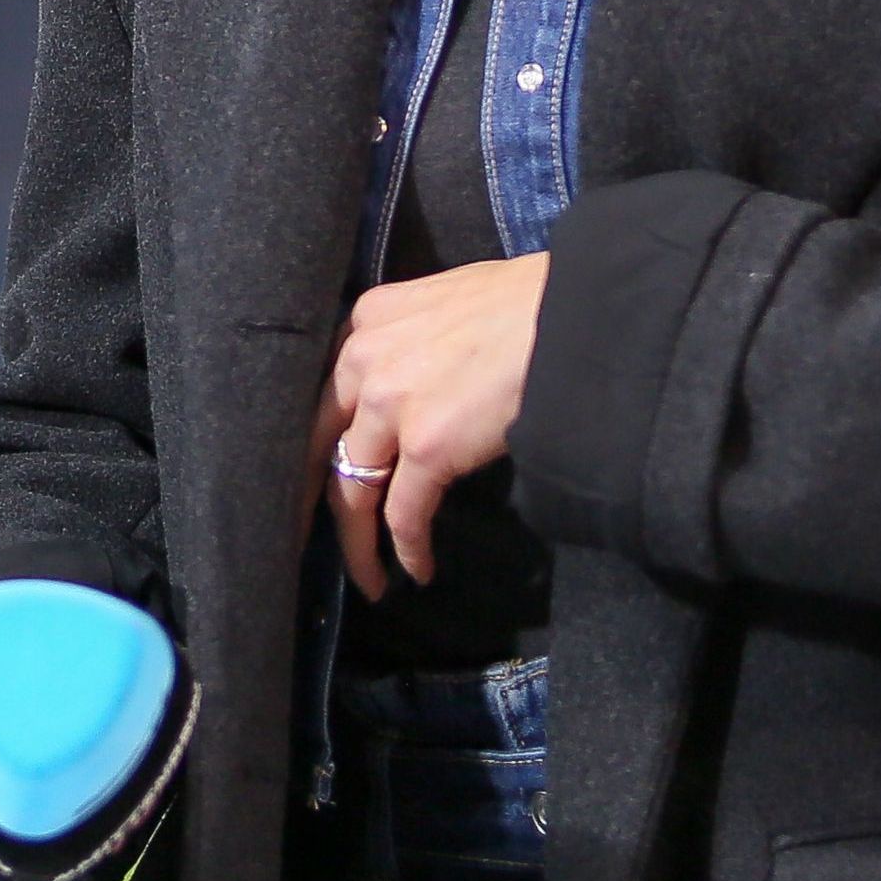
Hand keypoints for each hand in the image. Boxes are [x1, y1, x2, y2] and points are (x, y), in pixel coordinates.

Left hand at [316, 254, 546, 601]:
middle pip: (321, 445)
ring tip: (369, 577)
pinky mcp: (428, 444)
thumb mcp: (447, 304)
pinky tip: (416, 570)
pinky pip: (403, 513)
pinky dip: (407, 549)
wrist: (580, 310)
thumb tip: (424, 379)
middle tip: (300, 537)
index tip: (313, 476)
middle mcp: (363, 359)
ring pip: (352, 488)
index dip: (319, 443)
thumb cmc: (533, 303)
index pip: (326, 395)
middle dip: (306, 498)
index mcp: (367, 321)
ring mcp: (391, 403)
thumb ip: (417, 340)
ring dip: (357, 541)